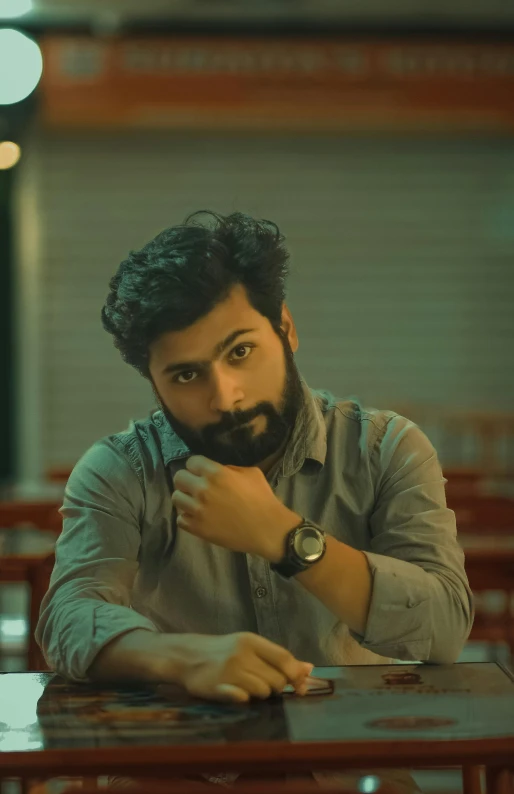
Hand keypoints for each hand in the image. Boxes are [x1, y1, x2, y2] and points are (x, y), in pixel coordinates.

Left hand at [171, 455, 301, 560]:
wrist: (267, 529)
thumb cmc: (262, 499)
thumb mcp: (250, 473)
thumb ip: (229, 468)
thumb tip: (216, 470)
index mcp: (216, 473)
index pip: (191, 462)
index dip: (197, 466)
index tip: (202, 472)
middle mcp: (202, 489)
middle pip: (178, 478)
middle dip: (187, 480)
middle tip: (196, 486)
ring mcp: (197, 510)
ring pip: (176, 498)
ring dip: (185, 498)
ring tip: (195, 502)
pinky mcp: (197, 528)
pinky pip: (180, 519)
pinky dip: (187, 517)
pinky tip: (198, 517)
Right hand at [173, 632, 313, 702]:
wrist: (187, 656)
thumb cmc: (224, 651)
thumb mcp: (250, 647)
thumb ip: (277, 657)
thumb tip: (309, 668)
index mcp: (251, 640)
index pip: (283, 657)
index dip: (295, 673)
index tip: (298, 684)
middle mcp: (242, 654)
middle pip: (276, 679)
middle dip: (277, 686)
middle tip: (265, 684)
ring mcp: (229, 671)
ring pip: (263, 691)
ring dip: (261, 694)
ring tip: (249, 687)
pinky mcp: (218, 688)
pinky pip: (244, 700)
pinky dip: (245, 699)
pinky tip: (238, 694)